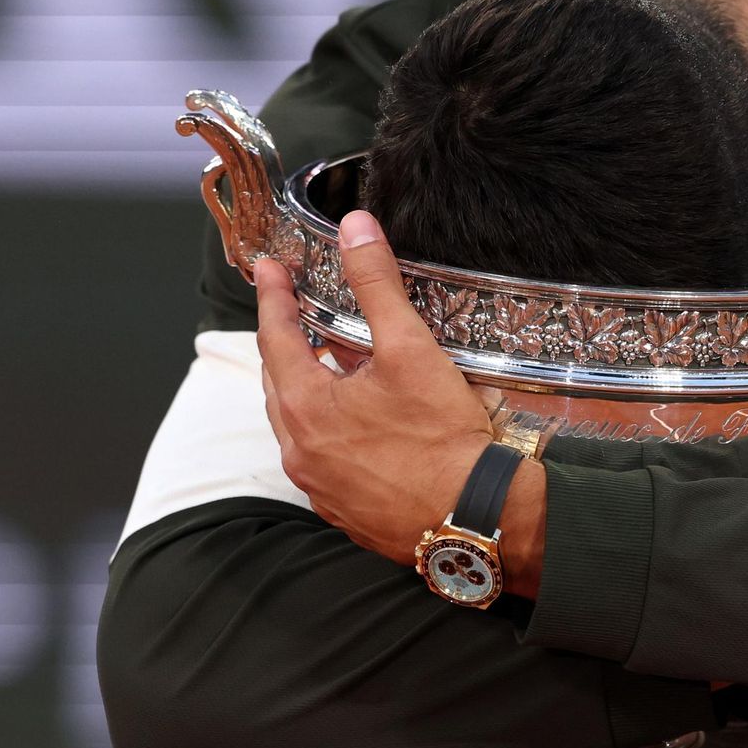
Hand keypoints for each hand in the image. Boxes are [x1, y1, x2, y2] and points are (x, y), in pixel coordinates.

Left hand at [253, 210, 544, 579]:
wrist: (476, 519)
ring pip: (302, 426)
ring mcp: (321, 487)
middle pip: (281, 385)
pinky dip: (334, 432)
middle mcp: (301, 452)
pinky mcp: (346, 511)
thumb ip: (376, 284)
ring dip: (313, 392)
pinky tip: (366, 424)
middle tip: (302, 317)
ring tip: (340, 368)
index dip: (274, 298)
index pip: (274, 338)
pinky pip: (326, 460)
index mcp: (305, 408)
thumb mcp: (409, 349)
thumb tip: (356, 229)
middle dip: (289, 346)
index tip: (272, 271)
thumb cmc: (442, 440)